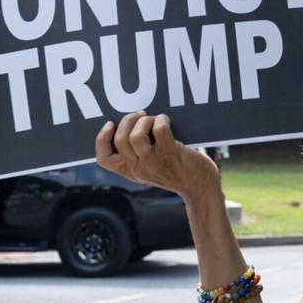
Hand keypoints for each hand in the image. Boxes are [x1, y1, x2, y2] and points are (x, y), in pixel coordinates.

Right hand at [95, 111, 219, 202]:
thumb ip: (140, 153)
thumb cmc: (178, 171)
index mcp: (131, 171)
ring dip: (144, 120)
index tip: (111, 123)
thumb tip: (133, 122)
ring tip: (154, 119)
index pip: (104, 159)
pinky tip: (166, 120)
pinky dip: (161, 120)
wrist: (200, 187)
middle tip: (141, 115)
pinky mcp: (170, 155)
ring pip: (135, 136)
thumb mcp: (152, 167)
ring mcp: (153, 163)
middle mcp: (139, 169)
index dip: (102, 139)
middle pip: (120, 140)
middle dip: (128, 120)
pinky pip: (159, 130)